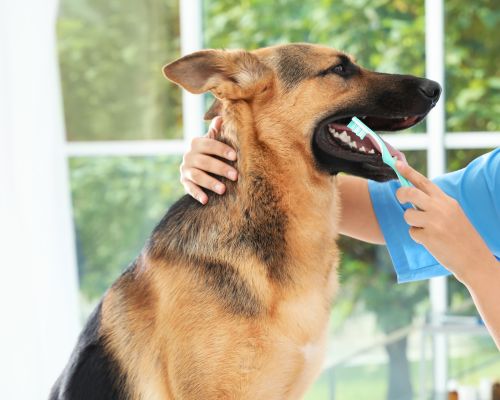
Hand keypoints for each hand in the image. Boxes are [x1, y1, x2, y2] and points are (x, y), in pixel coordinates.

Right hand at [180, 117, 237, 203]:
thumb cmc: (210, 151)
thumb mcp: (212, 140)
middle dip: (221, 168)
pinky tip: (206, 200)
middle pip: (205, 162)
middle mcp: (188, 155)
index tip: (235, 156)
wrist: (195, 165)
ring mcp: (185, 169)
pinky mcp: (184, 181)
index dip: (222, 150)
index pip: (210, 144)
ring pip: (197, 175)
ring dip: (210, 183)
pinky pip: (189, 188)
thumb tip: (221, 117)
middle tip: (235, 176)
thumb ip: (216, 131)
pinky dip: (197, 194)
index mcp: (196, 143)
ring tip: (223, 190)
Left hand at [395, 161, 496, 283]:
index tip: (396, 163)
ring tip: (426, 230)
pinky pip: (412, 232)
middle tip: (400, 199)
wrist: (475, 259)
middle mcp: (440, 208)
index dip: (408, 172)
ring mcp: (434, 222)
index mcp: (446, 200)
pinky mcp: (429, 236)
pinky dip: (418, 237)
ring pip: (408, 215)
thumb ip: (435, 204)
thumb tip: (412, 196)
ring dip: (412, 222)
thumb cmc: (461, 236)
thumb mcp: (453, 213)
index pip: (424, 182)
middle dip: (401, 194)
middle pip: (410, 192)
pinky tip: (431, 242)